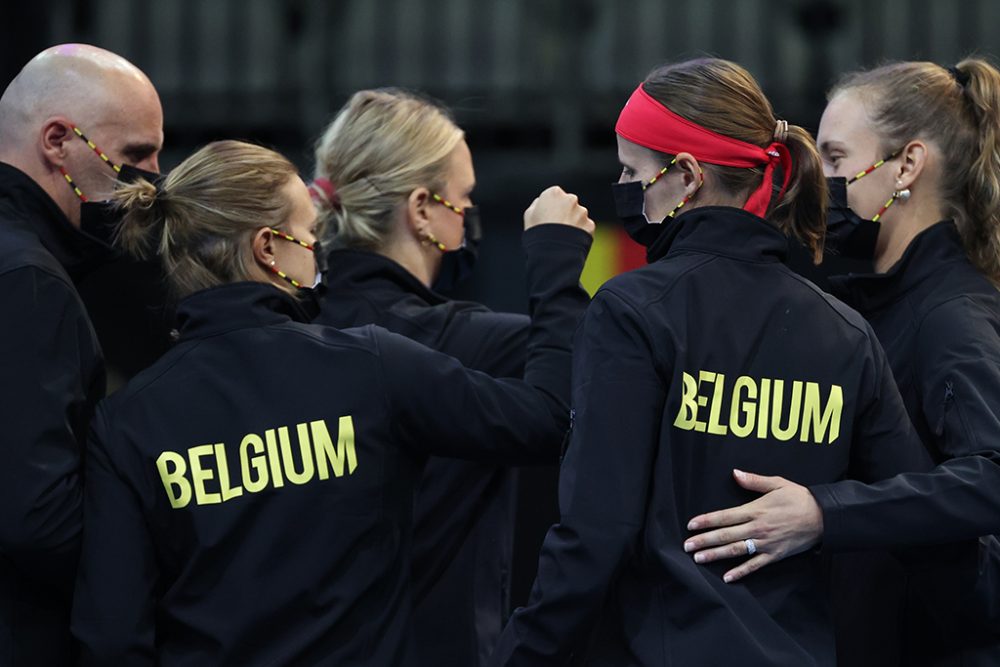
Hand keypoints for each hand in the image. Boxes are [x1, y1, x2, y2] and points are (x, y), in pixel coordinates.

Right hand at [524, 186, 594, 234]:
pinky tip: (571, 241)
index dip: (551, 207)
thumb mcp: (529, 215)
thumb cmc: (537, 232)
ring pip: (578, 215)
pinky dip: (580, 233)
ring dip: (573, 223)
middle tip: (557, 227)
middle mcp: (571, 199)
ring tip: (563, 237)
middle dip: (565, 212)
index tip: (548, 217)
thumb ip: (537, 204)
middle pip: (568, 203)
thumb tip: (541, 202)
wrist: (552, 252)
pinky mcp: (590, 224)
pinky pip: (585, 227)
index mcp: (554, 193)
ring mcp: (582, 212)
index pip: (555, 195)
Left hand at [682, 469, 823, 582]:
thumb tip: (735, 473)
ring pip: (736, 550)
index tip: (690, 525)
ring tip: (698, 559)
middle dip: (704, 540)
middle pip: (725, 535)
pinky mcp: (775, 555)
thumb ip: (754, 480)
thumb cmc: (799, 498)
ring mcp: (766, 543)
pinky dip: (741, 572)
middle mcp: (757, 528)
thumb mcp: (777, 483)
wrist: (824, 517)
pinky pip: (755, 565)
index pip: (725, 516)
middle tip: (687, 546)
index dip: (706, 521)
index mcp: (755, 510)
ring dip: (716, 555)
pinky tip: (727, 577)